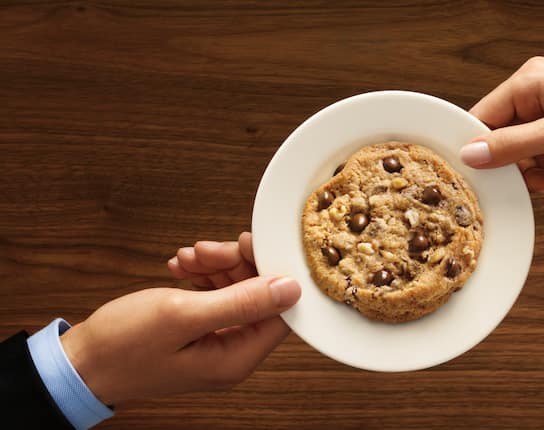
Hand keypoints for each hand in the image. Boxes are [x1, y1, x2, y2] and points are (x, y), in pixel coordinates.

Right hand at [60, 233, 300, 405]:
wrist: (79, 363)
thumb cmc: (122, 346)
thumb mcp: (183, 315)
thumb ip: (241, 302)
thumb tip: (291, 289)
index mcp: (236, 358)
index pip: (279, 310)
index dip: (269, 272)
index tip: (248, 243)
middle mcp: (231, 354)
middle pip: (257, 296)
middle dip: (234, 265)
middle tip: (205, 248)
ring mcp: (215, 343)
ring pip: (234, 291)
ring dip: (214, 267)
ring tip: (186, 257)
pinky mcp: (199, 332)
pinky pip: (214, 296)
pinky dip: (200, 277)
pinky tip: (180, 268)